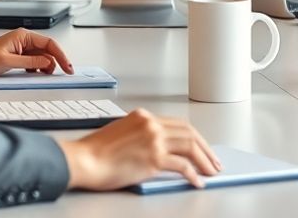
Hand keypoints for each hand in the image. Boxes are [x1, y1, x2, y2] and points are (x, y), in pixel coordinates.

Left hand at [0, 28, 73, 76]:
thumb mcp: (8, 62)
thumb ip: (30, 62)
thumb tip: (48, 62)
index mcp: (23, 35)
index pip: (49, 43)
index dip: (61, 55)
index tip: (68, 67)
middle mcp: (24, 39)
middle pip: (48, 49)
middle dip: (57, 61)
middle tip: (66, 73)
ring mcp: (21, 47)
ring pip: (42, 56)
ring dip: (47, 65)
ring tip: (45, 75)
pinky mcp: (18, 55)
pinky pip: (34, 60)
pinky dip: (38, 68)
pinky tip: (35, 73)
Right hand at [59, 110, 221, 190]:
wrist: (83, 160)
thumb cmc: (95, 152)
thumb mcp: (121, 132)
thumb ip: (141, 135)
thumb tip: (159, 149)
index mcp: (143, 116)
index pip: (178, 124)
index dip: (194, 137)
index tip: (201, 148)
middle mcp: (150, 124)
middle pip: (189, 133)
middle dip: (205, 148)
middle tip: (213, 161)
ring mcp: (154, 140)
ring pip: (190, 147)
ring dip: (204, 161)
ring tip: (211, 171)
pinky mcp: (154, 158)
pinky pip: (183, 166)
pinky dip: (193, 174)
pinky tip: (196, 181)